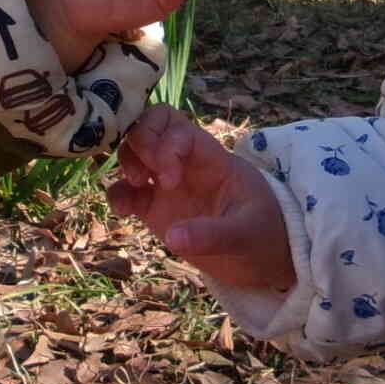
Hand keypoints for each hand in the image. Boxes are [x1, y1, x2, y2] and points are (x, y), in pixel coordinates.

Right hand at [109, 103, 295, 291]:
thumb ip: (215, 235)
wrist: (266, 257)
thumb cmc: (264, 234)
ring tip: (135, 187)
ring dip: (125, 162)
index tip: (170, 181)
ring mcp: (167, 184)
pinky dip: (118, 195)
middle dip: (138, 143)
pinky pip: (127, 191)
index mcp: (209, 156)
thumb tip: (173, 237)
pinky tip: (124, 212)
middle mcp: (184, 163)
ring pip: (133, 152)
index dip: (164, 145)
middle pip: (148, 126)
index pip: (176, 126)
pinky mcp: (156, 208)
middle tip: (142, 178)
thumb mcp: (248, 234)